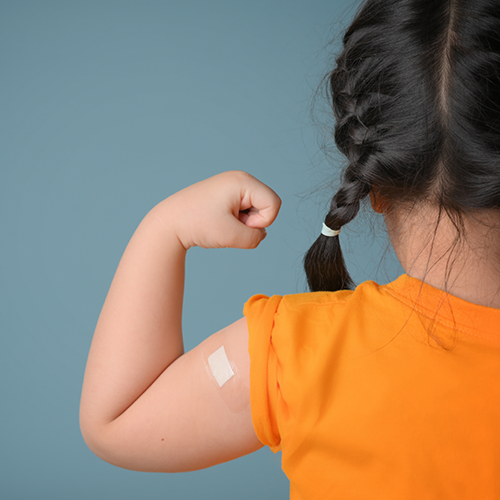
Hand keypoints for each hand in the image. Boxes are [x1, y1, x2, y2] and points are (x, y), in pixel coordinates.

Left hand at [156, 170, 281, 249]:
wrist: (170, 223)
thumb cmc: (196, 224)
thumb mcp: (231, 236)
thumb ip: (255, 238)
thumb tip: (260, 234)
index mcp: (242, 181)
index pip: (273, 204)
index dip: (261, 221)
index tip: (237, 224)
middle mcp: (240, 179)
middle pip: (267, 206)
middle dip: (252, 222)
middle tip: (227, 224)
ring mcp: (233, 186)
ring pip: (257, 211)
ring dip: (243, 224)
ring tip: (221, 223)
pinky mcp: (228, 196)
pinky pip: (246, 212)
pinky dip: (236, 222)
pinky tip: (219, 221)